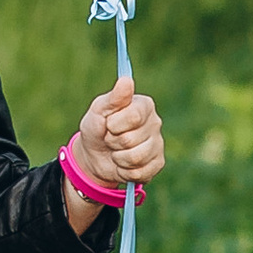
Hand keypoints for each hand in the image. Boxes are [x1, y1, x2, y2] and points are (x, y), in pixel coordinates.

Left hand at [66, 69, 164, 214]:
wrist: (95, 155)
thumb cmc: (97, 127)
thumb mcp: (99, 110)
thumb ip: (114, 98)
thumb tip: (126, 80)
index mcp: (144, 105)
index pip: (133, 116)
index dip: (114, 124)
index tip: (108, 124)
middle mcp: (155, 123)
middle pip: (131, 139)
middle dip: (113, 142)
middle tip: (110, 139)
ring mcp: (158, 144)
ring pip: (136, 158)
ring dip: (118, 158)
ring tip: (116, 152)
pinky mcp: (157, 164)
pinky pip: (140, 173)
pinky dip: (125, 171)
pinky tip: (123, 164)